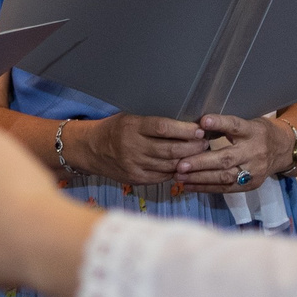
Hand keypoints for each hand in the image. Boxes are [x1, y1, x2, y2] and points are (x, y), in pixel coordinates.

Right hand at [77, 113, 208, 186]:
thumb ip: (153, 123)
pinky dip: (175, 172)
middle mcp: (132, 147)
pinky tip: (184, 167)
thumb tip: (185, 126)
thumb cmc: (115, 129)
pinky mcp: (135, 179)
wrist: (90, 149)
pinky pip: (162, 176)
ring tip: (200, 155)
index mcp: (132, 127)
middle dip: (192, 147)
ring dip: (187, 161)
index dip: (184, 130)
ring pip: (168, 165)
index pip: (163, 128)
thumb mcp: (130, 118)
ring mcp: (134, 165)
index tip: (199, 130)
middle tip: (205, 143)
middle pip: (169, 149)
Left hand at [185, 114, 284, 192]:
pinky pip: (226, 188)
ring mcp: (254, 170)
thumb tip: (195, 126)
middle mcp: (255, 151)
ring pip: (224, 177)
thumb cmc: (258, 133)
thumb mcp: (247, 123)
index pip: (235, 126)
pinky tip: (189, 186)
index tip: (202, 121)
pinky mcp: (251, 185)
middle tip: (180, 164)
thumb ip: (226, 126)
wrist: (283, 150)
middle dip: (201, 162)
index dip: (219, 123)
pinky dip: (205, 188)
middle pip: (226, 158)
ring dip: (199, 178)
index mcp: (253, 131)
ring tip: (179, 176)